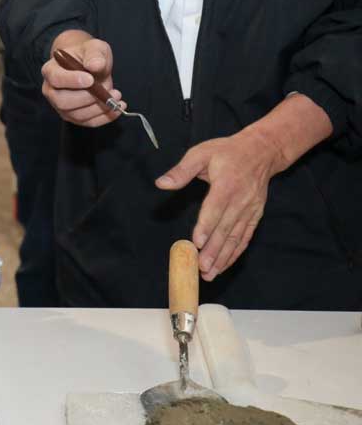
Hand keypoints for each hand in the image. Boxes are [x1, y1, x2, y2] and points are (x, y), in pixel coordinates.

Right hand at [42, 30, 123, 126]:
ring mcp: (60, 106)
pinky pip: (88, 122)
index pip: (56, 79)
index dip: (72, 81)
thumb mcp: (94, 47)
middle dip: (88, 98)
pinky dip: (104, 117)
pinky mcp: (73, 116)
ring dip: (99, 108)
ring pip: (77, 115)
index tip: (90, 79)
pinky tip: (116, 108)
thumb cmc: (87, 56)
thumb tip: (95, 65)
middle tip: (108, 90)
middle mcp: (51, 90)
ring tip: (116, 96)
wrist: (88, 66)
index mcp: (51, 70)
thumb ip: (95, 54)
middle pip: (63, 101)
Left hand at [156, 129, 284, 281]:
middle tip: (201, 268)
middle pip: (225, 229)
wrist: (262, 151)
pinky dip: (235, 253)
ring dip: (223, 257)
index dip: (206, 227)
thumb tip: (161, 183)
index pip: (215, 208)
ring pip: (235, 237)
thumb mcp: (201, 153)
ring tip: (211, 273)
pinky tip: (225, 265)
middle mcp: (241, 200)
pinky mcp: (255, 215)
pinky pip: (245, 237)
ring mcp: (250, 210)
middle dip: (213, 250)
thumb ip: (182, 170)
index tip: (197, 243)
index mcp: (226, 184)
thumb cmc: (227, 151)